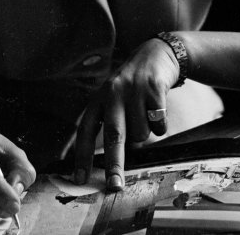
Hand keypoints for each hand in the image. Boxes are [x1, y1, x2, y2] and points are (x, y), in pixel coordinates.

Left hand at [74, 38, 179, 191]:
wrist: (157, 53)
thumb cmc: (132, 84)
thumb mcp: (113, 96)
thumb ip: (109, 122)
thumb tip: (107, 161)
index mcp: (99, 97)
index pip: (86, 129)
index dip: (82, 155)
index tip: (79, 179)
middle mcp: (114, 92)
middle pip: (114, 135)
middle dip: (114, 164)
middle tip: (114, 186)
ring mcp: (134, 89)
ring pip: (141, 133)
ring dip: (145, 132)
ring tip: (145, 113)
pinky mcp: (154, 89)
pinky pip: (159, 124)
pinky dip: (160, 124)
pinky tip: (158, 108)